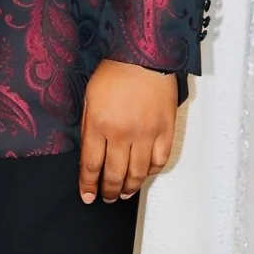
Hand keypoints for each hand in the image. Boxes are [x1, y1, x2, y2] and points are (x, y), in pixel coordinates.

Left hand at [79, 59, 177, 204]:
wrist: (144, 56)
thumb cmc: (114, 72)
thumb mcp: (89, 96)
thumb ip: (88, 126)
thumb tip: (89, 153)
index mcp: (99, 124)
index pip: (91, 165)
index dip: (88, 185)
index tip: (87, 196)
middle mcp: (122, 133)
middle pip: (114, 174)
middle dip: (108, 191)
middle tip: (106, 198)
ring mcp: (146, 134)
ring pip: (137, 173)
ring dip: (129, 187)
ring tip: (124, 193)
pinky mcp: (165, 131)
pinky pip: (159, 161)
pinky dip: (151, 172)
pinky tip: (144, 175)